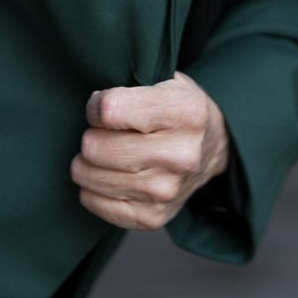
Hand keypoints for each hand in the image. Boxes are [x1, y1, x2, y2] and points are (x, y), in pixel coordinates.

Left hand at [71, 71, 229, 230]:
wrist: (211, 147)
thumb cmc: (177, 108)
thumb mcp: (165, 80)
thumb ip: (130, 85)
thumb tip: (91, 106)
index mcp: (185, 112)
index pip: (110, 110)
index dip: (95, 106)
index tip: (101, 107)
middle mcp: (181, 155)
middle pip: (96, 147)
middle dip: (90, 136)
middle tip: (102, 133)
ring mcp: (167, 190)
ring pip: (90, 176)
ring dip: (87, 163)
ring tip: (104, 153)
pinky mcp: (153, 217)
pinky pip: (93, 202)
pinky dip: (91, 188)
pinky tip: (107, 175)